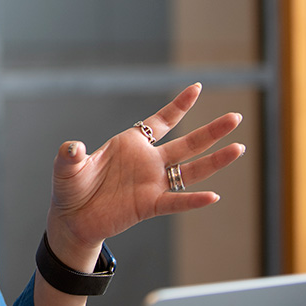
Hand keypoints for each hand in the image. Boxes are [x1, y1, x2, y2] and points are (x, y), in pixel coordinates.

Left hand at [46, 83, 243, 261]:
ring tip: (238, 148)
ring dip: (214, 160)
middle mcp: (148, 161)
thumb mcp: (66, 167)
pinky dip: (193, 200)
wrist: (72, 218)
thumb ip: (71, 155)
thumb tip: (73, 147)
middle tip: (236, 117)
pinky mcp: (149, 206)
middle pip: (187, 143)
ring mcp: (152, 183)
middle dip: (211, 130)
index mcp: (131, 143)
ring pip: (191, 170)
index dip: (179, 106)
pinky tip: (212, 196)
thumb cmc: (71, 187)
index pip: (161, 121)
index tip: (197, 88)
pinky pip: (176, 201)